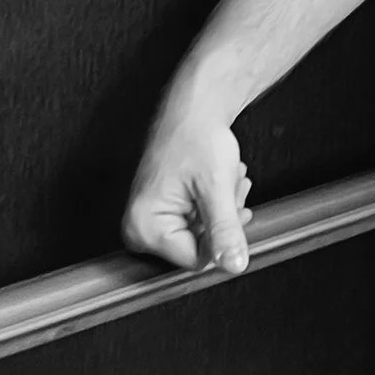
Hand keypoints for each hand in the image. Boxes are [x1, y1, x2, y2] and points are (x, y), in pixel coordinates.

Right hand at [123, 99, 253, 274]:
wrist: (194, 110)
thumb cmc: (197, 136)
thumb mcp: (217, 187)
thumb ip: (225, 230)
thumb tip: (234, 265)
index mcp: (144, 226)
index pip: (196, 260)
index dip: (222, 237)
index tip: (233, 211)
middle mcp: (140, 227)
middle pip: (199, 247)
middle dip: (223, 220)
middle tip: (229, 190)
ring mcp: (150, 220)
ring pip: (203, 234)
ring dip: (223, 210)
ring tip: (225, 181)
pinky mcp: (163, 212)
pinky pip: (198, 223)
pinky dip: (216, 204)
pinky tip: (218, 183)